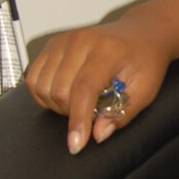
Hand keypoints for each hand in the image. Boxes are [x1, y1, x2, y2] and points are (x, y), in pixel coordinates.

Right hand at [25, 21, 170, 153]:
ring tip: (80, 102)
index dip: (78, 120)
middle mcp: (80, 41)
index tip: (77, 144)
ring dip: (57, 105)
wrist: (141, 34)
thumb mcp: (145, 90)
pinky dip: (44, 94)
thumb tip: (98, 135)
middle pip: (59, 91)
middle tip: (92, 112)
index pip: (83, 89)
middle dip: (72, 113)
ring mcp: (63, 41)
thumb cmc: (145, 60)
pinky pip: (33, 78)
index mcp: (107, 50)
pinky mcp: (51, 45)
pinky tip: (64, 95)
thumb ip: (122, 114)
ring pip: (41, 87)